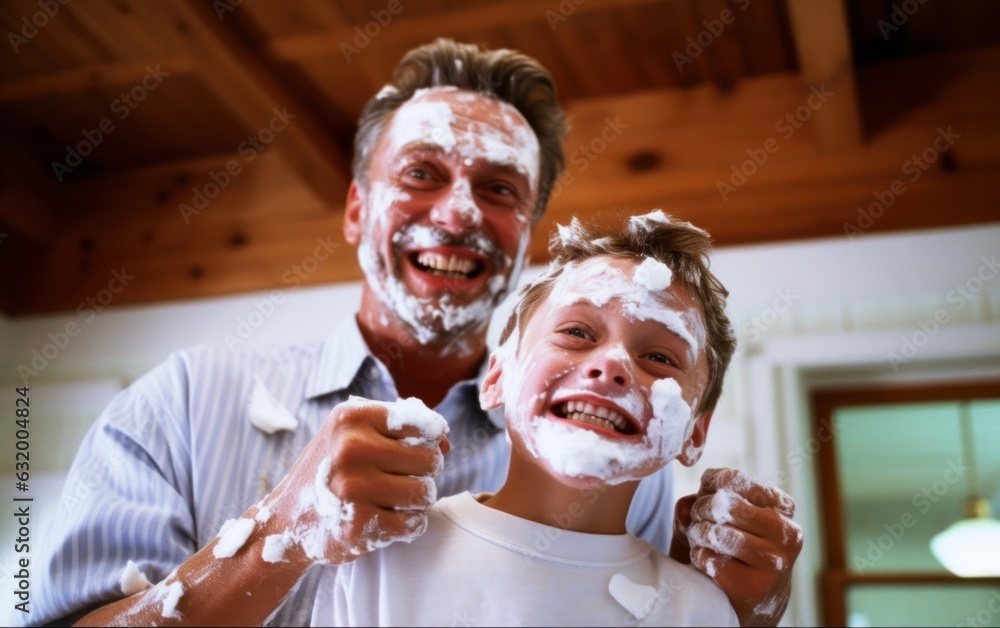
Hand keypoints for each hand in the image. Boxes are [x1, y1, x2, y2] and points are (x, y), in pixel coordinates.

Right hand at [259, 396, 449, 566]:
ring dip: (415, 501)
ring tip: (387, 498)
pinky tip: (382, 518)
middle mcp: (351, 448)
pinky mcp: (357, 526)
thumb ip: (402, 429)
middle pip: (430, 460)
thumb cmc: (332, 469)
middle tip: (395, 478)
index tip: (411, 450)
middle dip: (422, 472)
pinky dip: (406, 525)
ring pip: (426, 493)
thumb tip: (445, 442)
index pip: (425, 424)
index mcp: (352, 417)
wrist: (286, 520)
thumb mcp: (355, 434)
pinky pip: (414, 524)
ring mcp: (352, 488)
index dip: (428, 441)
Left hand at [673, 468, 802, 626]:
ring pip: (716, 533)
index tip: (705, 495)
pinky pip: (709, 560)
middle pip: (722, 504)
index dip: (708, 485)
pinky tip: (705, 561)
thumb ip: (705, 498)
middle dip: (700, 510)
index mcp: (783, 506)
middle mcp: (786, 533)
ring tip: (698, 538)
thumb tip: (686, 505)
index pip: (732, 478)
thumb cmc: (736, 545)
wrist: (756, 598)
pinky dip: (698, 557)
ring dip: (696, 534)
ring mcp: (774, 563)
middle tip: (697, 519)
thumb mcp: (728, 514)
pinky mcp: (755, 588)